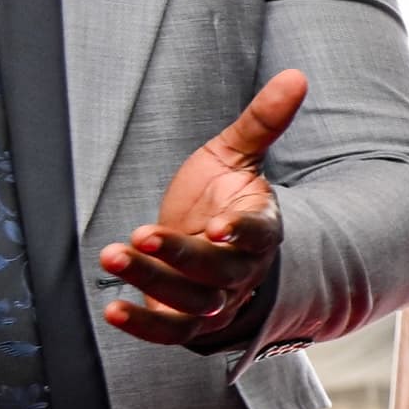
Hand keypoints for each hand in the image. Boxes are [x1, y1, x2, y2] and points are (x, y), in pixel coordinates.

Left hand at [100, 68, 305, 345]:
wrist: (210, 247)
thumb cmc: (219, 198)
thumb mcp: (234, 156)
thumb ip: (261, 121)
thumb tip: (295, 76)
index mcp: (260, 228)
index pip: (259, 234)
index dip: (240, 232)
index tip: (219, 227)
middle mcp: (241, 270)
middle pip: (219, 271)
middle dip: (179, 255)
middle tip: (141, 235)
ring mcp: (216, 298)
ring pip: (193, 301)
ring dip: (152, 283)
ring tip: (113, 256)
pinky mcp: (187, 321)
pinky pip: (171, 332)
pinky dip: (145, 327)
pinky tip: (114, 310)